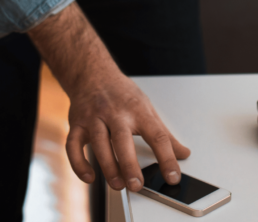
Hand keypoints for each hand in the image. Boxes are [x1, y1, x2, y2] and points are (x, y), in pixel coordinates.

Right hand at [65, 65, 190, 192]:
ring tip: (117, 184)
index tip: (173, 177)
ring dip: (107, 166)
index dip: (167, 158)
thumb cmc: (121, 93)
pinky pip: (73, 145)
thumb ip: (164, 134)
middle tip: (136, 184)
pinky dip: (79, 163)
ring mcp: (94, 118)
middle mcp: (115, 113)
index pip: (157, 135)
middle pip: (122, 139)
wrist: (92, 74)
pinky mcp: (77, 124)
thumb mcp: (147, 108)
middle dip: (129, 164)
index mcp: (137, 110)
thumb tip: (183, 153)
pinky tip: (89, 177)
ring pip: (98, 143)